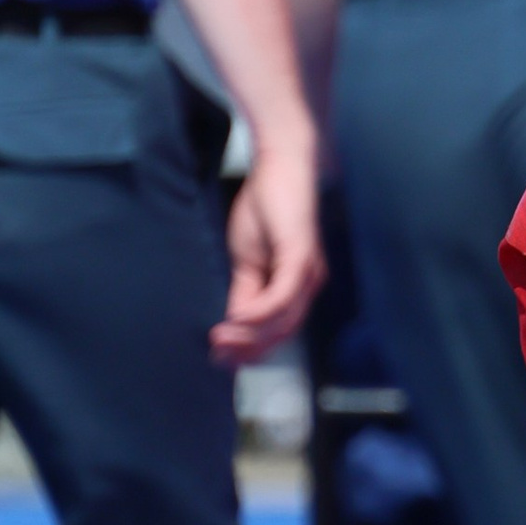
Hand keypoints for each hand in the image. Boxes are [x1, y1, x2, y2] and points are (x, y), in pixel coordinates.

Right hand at [212, 126, 323, 360]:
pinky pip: (284, 293)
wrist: (279, 167)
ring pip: (285, 319)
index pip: (277, 330)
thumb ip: (245, 291)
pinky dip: (262, 310)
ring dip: (251, 334)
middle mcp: (308, 284)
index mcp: (296, 287)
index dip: (250, 348)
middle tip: (217, 354)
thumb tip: (234, 322)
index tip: (220, 357)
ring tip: (221, 339)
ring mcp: (307, 271)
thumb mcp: (246, 258)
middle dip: (249, 348)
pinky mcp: (301, 254)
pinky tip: (239, 317)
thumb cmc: (265, 209)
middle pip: (283, 332)